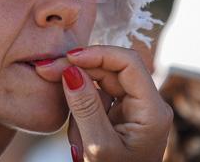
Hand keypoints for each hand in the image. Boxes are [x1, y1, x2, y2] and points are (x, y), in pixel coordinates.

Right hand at [35, 45, 172, 161]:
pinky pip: (100, 96)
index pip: (129, 63)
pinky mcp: (123, 114)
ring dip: (80, 94)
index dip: (99, 54)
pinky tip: (78, 131)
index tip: (68, 57)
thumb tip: (71, 70)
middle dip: (81, 68)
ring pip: (104, 80)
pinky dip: (83, 106)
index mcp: (152, 110)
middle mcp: (148, 104)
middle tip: (46, 69)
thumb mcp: (96, 146)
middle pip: (114, 68)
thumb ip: (85, 106)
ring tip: (74, 132)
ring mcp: (136, 108)